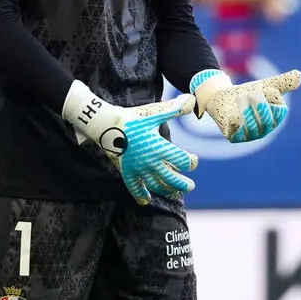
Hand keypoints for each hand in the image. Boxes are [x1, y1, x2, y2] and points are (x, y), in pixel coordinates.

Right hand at [63, 84, 199, 205]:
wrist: (107, 125)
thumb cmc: (133, 119)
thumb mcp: (154, 114)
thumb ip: (174, 110)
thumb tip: (191, 99)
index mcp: (159, 147)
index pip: (182, 160)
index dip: (191, 162)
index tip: (193, 160)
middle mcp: (150, 161)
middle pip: (172, 179)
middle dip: (184, 184)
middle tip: (191, 186)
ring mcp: (138, 169)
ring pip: (157, 185)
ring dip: (168, 190)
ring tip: (175, 190)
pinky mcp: (127, 172)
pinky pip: (135, 188)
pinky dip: (141, 196)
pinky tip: (147, 200)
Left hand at [191, 69, 300, 142]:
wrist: (223, 96)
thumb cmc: (248, 94)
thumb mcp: (266, 86)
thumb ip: (282, 83)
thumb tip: (299, 75)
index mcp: (273, 120)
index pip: (279, 112)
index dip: (274, 99)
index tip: (268, 89)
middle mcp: (262, 131)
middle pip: (266, 122)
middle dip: (261, 107)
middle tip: (254, 94)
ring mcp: (247, 135)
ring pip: (252, 128)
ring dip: (248, 112)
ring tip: (243, 99)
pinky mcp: (231, 135)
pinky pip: (235, 133)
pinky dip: (237, 124)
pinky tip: (235, 114)